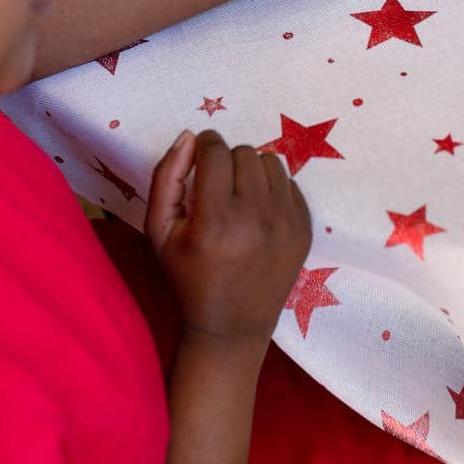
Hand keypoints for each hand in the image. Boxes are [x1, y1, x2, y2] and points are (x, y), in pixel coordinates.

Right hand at [145, 130, 311, 348]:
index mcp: (215, 219)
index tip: (199, 158)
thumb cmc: (187, 277)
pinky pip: (290, 183)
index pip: (216, 151)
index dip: (204, 146)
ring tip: (238, 197)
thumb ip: (166, 178)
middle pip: (244, 152)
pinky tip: (258, 213)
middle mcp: (256, 217)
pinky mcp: (305, 229)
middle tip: (217, 188)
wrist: (231, 327)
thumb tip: (190, 136)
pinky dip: (272, 189)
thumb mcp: (158, 231)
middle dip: (226, 162)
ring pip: (270, 162)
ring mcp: (286, 223)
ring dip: (251, 171)